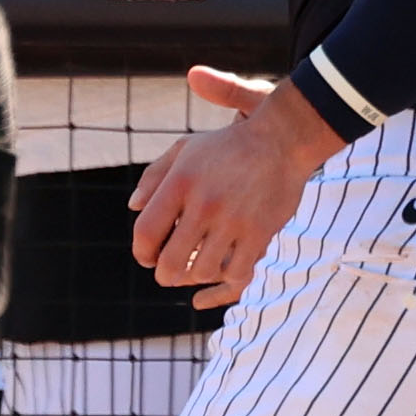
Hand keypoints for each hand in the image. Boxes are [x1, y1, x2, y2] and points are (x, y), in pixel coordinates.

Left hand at [127, 67, 331, 309]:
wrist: (282, 139)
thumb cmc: (228, 146)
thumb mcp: (184, 149)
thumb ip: (154, 176)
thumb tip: (133, 207)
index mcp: (180, 183)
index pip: (146, 232)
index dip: (142, 253)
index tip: (148, 258)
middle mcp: (204, 204)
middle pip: (170, 260)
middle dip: (164, 275)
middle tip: (168, 275)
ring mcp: (233, 220)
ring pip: (202, 270)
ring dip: (196, 275)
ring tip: (198, 268)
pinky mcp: (260, 231)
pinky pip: (237, 271)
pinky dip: (228, 276)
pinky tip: (227, 267)